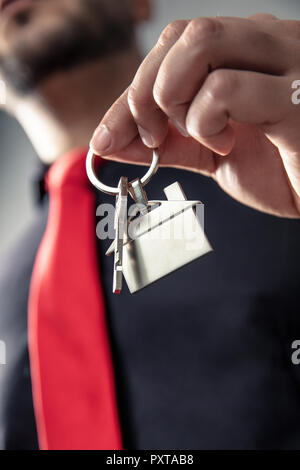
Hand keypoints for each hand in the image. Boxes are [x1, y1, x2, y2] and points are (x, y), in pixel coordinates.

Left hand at [90, 14, 299, 217]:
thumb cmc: (280, 169)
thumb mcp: (210, 153)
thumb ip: (164, 142)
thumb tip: (111, 141)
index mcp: (246, 51)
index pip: (173, 44)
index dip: (132, 89)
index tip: (109, 135)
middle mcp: (267, 44)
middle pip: (181, 34)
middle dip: (145, 91)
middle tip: (151, 137)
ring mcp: (286, 62)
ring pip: (201, 42)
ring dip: (176, 101)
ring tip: (202, 137)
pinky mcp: (297, 96)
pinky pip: (227, 87)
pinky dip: (207, 120)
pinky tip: (227, 143)